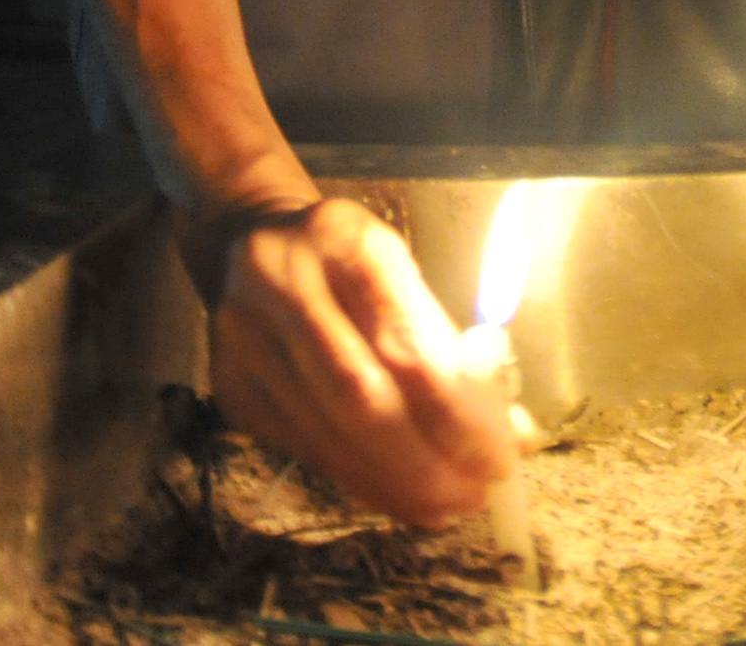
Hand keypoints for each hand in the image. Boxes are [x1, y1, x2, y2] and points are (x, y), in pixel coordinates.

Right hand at [204, 198, 515, 526]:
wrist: (247, 239)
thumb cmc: (347, 258)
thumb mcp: (398, 269)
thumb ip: (449, 343)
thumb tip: (514, 432)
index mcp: (342, 239)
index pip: (402, 340)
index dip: (453, 411)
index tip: (499, 456)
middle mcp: (283, 284)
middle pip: (357, 395)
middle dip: (424, 460)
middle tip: (474, 495)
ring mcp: (244, 339)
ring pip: (325, 432)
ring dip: (394, 482)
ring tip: (446, 505)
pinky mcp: (230, 386)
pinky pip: (303, 448)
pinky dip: (358, 479)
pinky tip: (398, 496)